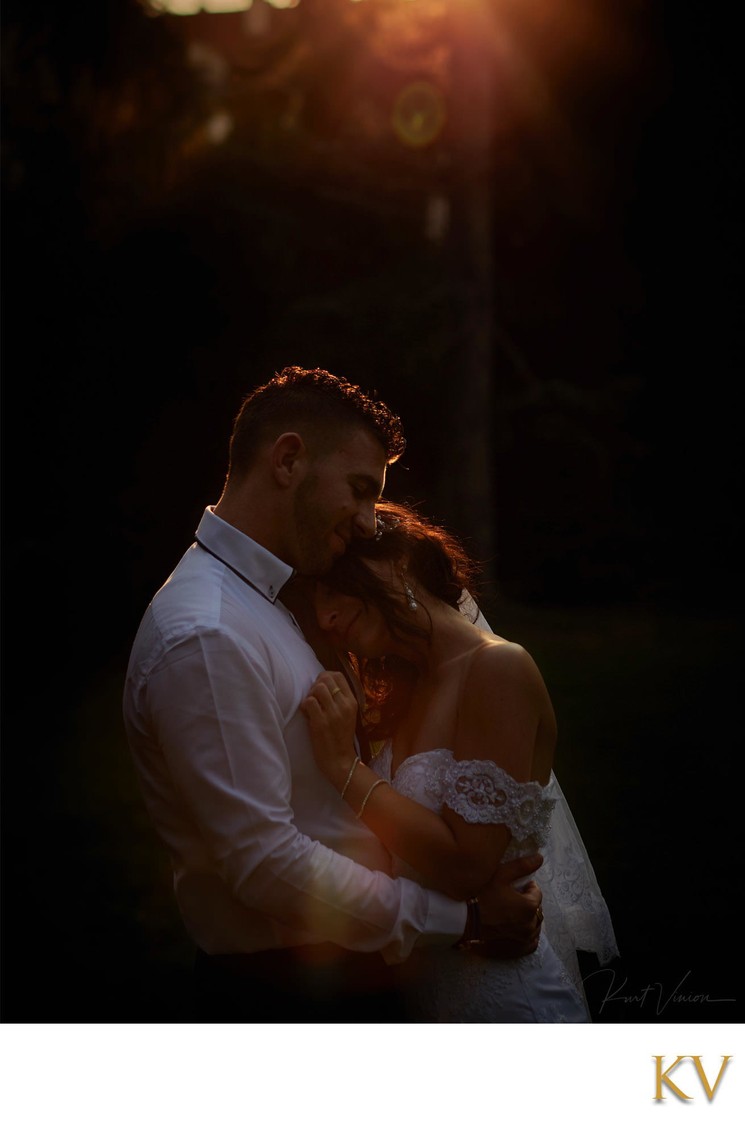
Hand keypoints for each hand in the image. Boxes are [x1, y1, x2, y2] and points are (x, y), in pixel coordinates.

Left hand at [300, 671, 358, 785]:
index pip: (338, 675)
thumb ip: (339, 699)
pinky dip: (304, 706)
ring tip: (310, 706)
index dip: (325, 677)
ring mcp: (333, 714)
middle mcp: (344, 705)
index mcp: (352, 702)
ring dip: (310, 695)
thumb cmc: (340, 737)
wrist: (340, 761)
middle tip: (313, 697)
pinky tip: (307, 714)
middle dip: (315, 685)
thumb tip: (322, 683)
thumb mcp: (347, 715)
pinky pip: (309, 702)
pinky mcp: (321, 723)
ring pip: (317, 688)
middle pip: (326, 679)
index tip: (320, 687)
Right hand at [472, 854, 544, 958]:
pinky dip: (529, 932)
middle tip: (514, 894)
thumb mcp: (502, 874)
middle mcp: (530, 924)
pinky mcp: (516, 944)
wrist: (463, 919)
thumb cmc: (482, 894)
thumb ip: (522, 866)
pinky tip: (519, 926)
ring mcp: (523, 936)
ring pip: (534, 923)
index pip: (537, 892)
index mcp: (530, 906)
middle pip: (536, 908)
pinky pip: (531, 940)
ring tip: (513, 908)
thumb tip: (540, 857)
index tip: (516, 883)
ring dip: (529, 915)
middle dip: (529, 900)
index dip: (528, 886)